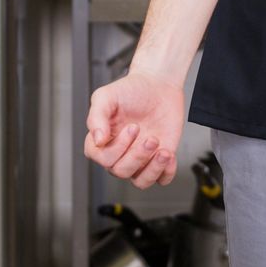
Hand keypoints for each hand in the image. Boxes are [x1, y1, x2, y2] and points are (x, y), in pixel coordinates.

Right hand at [85, 68, 183, 189]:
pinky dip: (166, 172)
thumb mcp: (107, 96)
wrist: (159, 84)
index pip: (101, 158)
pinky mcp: (159, 159)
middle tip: (150, 137)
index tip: (132, 128)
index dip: (116, 148)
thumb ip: (96, 116)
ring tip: (162, 150)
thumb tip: (97, 140)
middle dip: (137, 155)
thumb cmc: (131, 89)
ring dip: (152, 169)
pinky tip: (168, 154)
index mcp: (103, 140)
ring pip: (140, 182)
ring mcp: (140, 158)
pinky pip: (162, 180)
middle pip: (121, 171)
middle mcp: (120, 152)